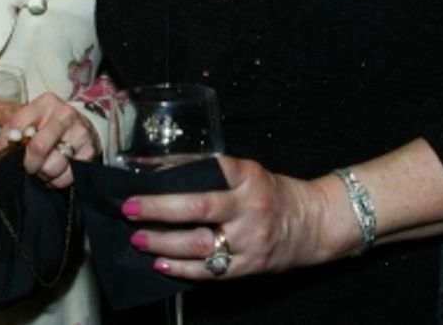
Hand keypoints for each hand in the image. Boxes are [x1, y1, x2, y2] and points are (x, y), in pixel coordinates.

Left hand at [0, 92, 99, 188]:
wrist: (81, 130)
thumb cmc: (44, 124)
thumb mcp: (20, 114)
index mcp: (44, 103)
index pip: (15, 124)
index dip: (3, 145)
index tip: (1, 154)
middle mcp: (64, 115)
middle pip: (38, 147)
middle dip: (28, 163)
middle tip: (27, 165)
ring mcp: (79, 133)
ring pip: (52, 166)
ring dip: (43, 174)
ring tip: (42, 169)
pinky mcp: (90, 152)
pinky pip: (66, 176)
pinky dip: (57, 180)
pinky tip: (56, 172)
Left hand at [120, 156, 335, 279]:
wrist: (312, 224)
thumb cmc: (271, 193)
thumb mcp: (247, 173)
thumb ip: (209, 173)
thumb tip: (160, 171)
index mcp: (247, 177)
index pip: (207, 171)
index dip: (172, 175)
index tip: (143, 179)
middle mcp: (249, 207)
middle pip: (198, 208)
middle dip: (158, 209)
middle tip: (129, 209)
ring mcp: (250, 239)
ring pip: (199, 244)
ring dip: (163, 243)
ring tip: (138, 239)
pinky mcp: (249, 265)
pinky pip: (210, 271)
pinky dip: (181, 269)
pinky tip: (161, 264)